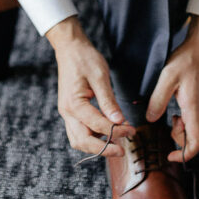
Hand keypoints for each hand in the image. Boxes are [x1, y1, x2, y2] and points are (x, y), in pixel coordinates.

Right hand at [46, 16, 134, 157]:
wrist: (70, 48)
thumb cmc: (85, 59)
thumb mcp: (100, 76)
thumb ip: (108, 101)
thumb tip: (119, 121)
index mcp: (74, 104)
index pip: (97, 125)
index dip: (116, 130)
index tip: (132, 130)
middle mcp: (67, 112)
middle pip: (82, 141)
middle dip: (103, 149)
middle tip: (122, 150)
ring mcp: (67, 113)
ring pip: (78, 140)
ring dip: (96, 146)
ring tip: (116, 143)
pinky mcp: (70, 111)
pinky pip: (78, 131)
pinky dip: (92, 136)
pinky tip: (107, 132)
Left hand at [145, 15, 198, 162]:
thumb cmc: (186, 60)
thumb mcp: (167, 78)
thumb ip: (158, 100)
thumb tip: (150, 120)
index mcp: (194, 110)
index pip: (197, 144)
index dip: (184, 155)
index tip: (169, 155)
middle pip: (194, 141)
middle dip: (179, 142)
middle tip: (165, 128)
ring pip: (192, 131)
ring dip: (179, 131)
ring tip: (167, 116)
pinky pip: (192, 121)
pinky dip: (181, 122)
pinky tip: (172, 110)